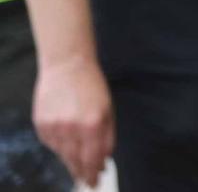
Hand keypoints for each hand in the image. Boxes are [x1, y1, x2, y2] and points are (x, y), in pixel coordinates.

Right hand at [34, 54, 112, 187]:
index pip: (93, 158)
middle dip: (82, 172)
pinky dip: (60, 147)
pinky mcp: (40, 125)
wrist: (66, 66)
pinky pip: (52, 144)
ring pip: (62, 154)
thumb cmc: (92, 86)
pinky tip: (66, 144)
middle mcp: (71, 129)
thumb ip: (107, 136)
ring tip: (78, 167)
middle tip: (87, 182)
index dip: (94, 172)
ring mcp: (53, 128)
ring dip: (71, 161)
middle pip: (75, 160)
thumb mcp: (108, 110)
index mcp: (92, 124)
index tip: (95, 181)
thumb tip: (104, 160)